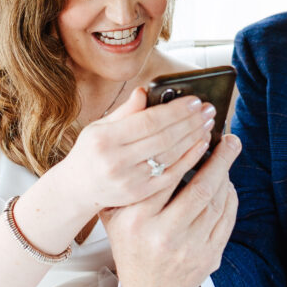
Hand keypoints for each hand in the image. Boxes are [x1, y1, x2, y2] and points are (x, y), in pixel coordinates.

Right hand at [49, 87, 214, 210]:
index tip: (195, 101)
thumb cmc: (90, 152)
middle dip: (190, 122)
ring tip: (207, 124)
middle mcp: (116, 161)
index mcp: (104, 139)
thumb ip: (125, 111)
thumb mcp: (99, 126)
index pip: (148, 121)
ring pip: (170, 157)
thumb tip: (146, 91)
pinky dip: (189, 159)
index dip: (176, 110)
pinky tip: (200, 146)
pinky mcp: (139, 195)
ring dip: (193, 138)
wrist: (77, 189)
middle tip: (209, 110)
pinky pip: (171, 175)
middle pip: (163, 139)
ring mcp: (128, 181)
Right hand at [102, 133, 240, 286]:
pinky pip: (226, 219)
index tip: (199, 134)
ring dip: (227, 175)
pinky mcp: (209, 257)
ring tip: (229, 154)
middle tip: (229, 139)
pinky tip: (228, 182)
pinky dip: (230, 197)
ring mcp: (189, 249)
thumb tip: (147, 142)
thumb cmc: (131, 244)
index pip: (165, 178)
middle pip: (200, 189)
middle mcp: (163, 236)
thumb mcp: (115, 217)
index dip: (186, 153)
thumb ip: (126, 185)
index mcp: (136, 221)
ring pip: (216, 202)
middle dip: (219, 159)